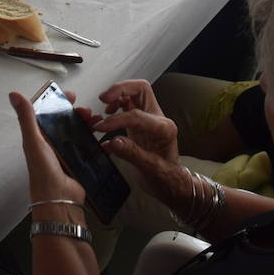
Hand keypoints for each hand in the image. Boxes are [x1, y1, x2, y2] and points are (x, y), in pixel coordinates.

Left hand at [10, 91, 86, 204]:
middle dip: (77, 113)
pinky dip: (94, 140)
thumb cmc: (43, 173)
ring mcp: (65, 153)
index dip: (59, 102)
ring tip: (96, 120)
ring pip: (78, 132)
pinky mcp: (78, 162)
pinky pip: (87, 146)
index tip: (70, 95)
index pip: (48, 114)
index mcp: (39, 137)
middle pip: (65, 122)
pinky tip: (101, 137)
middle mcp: (51, 144)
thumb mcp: (34, 141)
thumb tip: (14, 95)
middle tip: (86, 110)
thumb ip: (26, 118)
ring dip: (87, 124)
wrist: (59, 201)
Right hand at [86, 80, 188, 203]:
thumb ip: (132, 154)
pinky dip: (115, 106)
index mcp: (164, 128)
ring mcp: (149, 119)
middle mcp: (158, 119)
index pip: (136, 115)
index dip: (116, 120)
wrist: (171, 185)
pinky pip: (128, 105)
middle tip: (103, 98)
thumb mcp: (151, 170)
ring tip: (105, 107)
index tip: (101, 127)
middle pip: (140, 89)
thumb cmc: (166, 178)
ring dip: (118, 95)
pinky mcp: (141, 123)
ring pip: (134, 93)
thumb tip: (113, 141)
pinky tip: (107, 118)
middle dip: (120, 89)